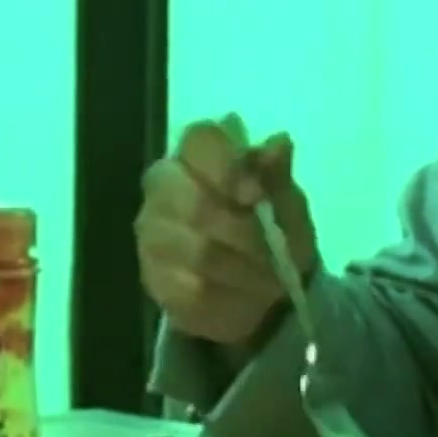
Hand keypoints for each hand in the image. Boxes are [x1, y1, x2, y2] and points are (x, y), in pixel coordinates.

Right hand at [136, 114, 317, 348]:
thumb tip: (279, 142)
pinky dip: (225, 295)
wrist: (264, 284)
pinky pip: (188, 288)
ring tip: (268, 278)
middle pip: (193, 201)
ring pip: (195, 250)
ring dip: (241, 268)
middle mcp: (163, 185)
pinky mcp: (151, 277)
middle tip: (272, 251)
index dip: (229, 167)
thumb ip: (277, 173)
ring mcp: (151, 232)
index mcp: (198, 153)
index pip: (199, 141)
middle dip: (241, 230)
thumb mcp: (286, 199)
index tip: (257, 196)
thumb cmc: (274, 226)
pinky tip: (242, 293)